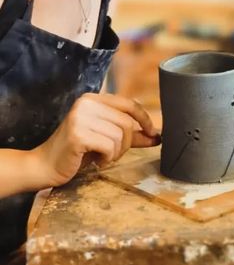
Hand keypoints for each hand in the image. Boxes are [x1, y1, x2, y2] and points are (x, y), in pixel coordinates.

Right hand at [30, 93, 160, 188]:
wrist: (45, 166)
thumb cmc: (77, 152)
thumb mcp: (107, 139)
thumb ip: (131, 135)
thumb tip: (158, 136)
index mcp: (93, 99)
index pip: (129, 104)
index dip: (145, 119)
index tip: (153, 134)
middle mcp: (86, 103)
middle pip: (127, 122)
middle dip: (126, 144)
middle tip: (112, 154)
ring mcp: (80, 116)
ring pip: (120, 135)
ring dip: (116, 153)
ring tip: (101, 157)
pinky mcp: (77, 133)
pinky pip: (109, 146)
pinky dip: (107, 158)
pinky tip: (96, 161)